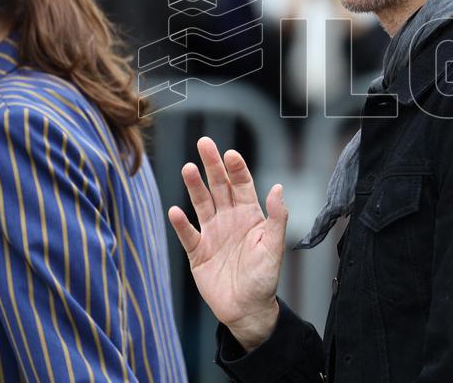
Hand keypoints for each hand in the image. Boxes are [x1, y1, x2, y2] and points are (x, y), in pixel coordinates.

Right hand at [168, 137, 287, 351]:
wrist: (248, 310)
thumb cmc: (265, 278)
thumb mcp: (275, 247)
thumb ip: (277, 217)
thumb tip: (277, 187)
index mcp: (250, 215)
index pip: (242, 185)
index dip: (236, 168)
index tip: (230, 154)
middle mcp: (229, 219)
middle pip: (219, 187)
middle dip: (212, 165)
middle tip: (204, 143)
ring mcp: (212, 234)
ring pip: (201, 204)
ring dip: (194, 187)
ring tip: (188, 169)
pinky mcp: (198, 253)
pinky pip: (188, 235)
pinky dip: (181, 223)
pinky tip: (175, 211)